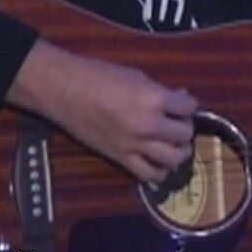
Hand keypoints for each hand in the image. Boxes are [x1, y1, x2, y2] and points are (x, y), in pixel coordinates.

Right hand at [6, 40, 197, 183]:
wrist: (62, 90)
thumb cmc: (98, 75)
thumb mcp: (136, 76)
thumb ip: (161, 91)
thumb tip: (180, 98)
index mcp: (154, 99)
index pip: (189, 108)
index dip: (188, 105)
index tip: (182, 104)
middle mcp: (149, 125)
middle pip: (185, 135)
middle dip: (184, 128)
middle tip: (176, 123)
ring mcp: (135, 145)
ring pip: (173, 159)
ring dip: (178, 151)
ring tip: (172, 144)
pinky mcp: (120, 159)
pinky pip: (149, 175)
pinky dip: (159, 172)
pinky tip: (158, 162)